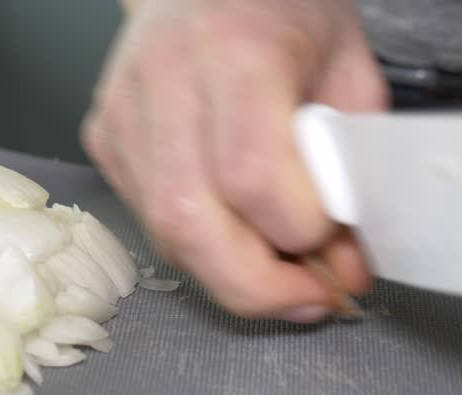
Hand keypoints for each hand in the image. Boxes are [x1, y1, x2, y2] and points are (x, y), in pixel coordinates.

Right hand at [81, 0, 386, 321]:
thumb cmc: (285, 11)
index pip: (253, 177)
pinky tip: (236, 232)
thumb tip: (346, 267)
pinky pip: (150, 222)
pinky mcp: (105, 138)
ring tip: (279, 270)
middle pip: (191, 225)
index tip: (336, 240)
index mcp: (236, 53)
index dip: (300, 231)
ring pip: (165, 236)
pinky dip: (201, 248)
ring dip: (230, 276)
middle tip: (308, 299)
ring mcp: (123, 113)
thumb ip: (356, 167)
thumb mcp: (350, 69)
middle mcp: (165, 81)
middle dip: (257, 288)